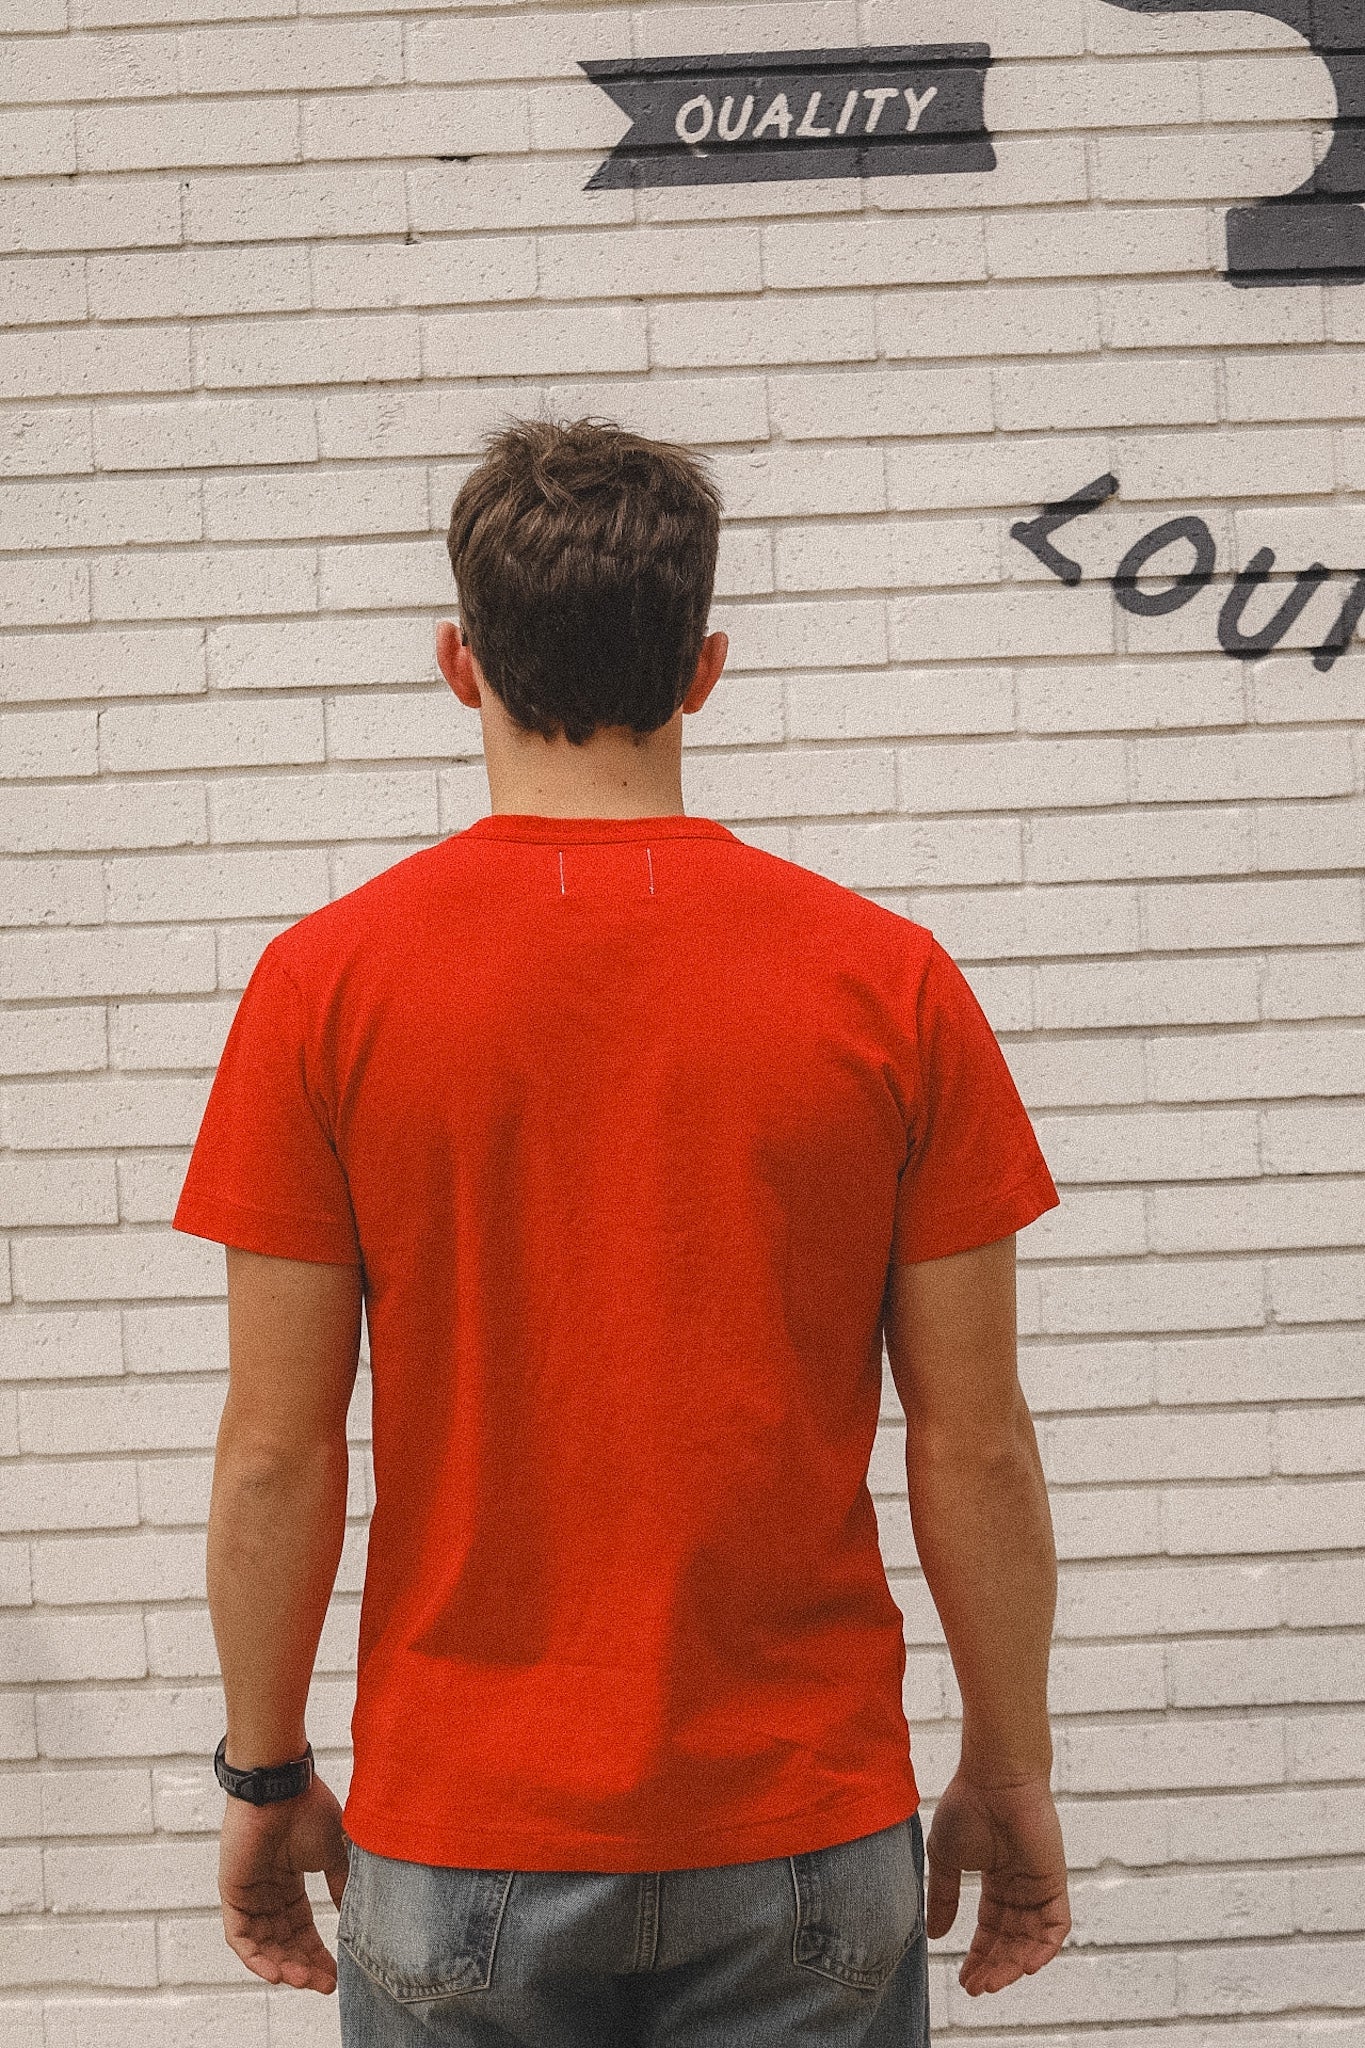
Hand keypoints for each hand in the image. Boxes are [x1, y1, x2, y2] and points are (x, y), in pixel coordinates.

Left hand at [218, 1770, 351, 1993]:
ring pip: (264, 1945)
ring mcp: (249, 1894)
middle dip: (304, 1966)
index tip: (336, 1975)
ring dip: (284, 1966)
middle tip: (324, 1985)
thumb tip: (355, 1914)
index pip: (302, 1929)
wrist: (282, 1785)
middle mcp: (267, 1892)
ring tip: (304, 1980)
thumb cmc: (308, 1808)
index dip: (318, 1953)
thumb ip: (340, 1884)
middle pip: (284, 1942)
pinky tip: (278, 1971)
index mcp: (289, 1882)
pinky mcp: (233, 1893)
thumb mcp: (333, 1852)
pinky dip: (257, 1957)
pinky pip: (241, 1937)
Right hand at [924, 1768, 1070, 1994]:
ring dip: (1013, 1965)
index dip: (979, 1956)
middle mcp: (1020, 1886)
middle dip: (994, 1967)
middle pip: (1011, 1940)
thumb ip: (943, 1897)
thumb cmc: (967, 1806)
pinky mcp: (1054, 1881)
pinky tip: (1023, 1966)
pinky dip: (1043, 1949)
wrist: (993, 1778)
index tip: (965, 1978)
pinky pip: (1055, 1926)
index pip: (992, 1929)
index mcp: (997, 1879)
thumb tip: (936, 1935)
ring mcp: (1038, 1885)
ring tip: (992, 1983)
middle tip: (977, 1989)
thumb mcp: (945, 1858)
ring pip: (1031, 1940)